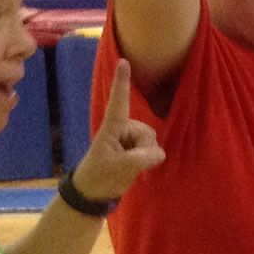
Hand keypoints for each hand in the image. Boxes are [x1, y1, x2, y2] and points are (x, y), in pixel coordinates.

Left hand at [73, 60, 165, 201]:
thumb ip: (138, 158)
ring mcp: (131, 139)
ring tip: (130, 166)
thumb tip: (158, 153)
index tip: (124, 61)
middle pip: (147, 132)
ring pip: (153, 142)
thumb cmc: (98, 175)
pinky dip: (151, 160)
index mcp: (112, 127)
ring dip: (147, 156)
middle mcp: (124, 129)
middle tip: (127, 164)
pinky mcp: (138, 150)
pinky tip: (138, 167)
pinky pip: (155, 150)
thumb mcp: (117, 168)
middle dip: (144, 149)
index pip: (119, 102)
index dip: (122, 82)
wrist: (95, 192)